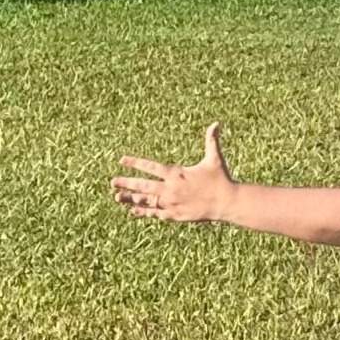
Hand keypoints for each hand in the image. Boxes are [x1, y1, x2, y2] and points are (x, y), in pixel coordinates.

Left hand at [112, 124, 235, 223]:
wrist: (227, 202)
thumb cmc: (221, 179)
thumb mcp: (215, 159)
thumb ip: (211, 141)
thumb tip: (216, 124)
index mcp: (176, 173)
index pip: (150, 167)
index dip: (135, 162)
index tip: (122, 160)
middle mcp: (171, 188)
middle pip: (143, 185)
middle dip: (126, 182)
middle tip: (112, 182)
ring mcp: (172, 203)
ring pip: (146, 201)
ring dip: (131, 199)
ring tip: (117, 197)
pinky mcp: (176, 215)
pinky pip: (156, 214)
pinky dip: (145, 212)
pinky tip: (134, 211)